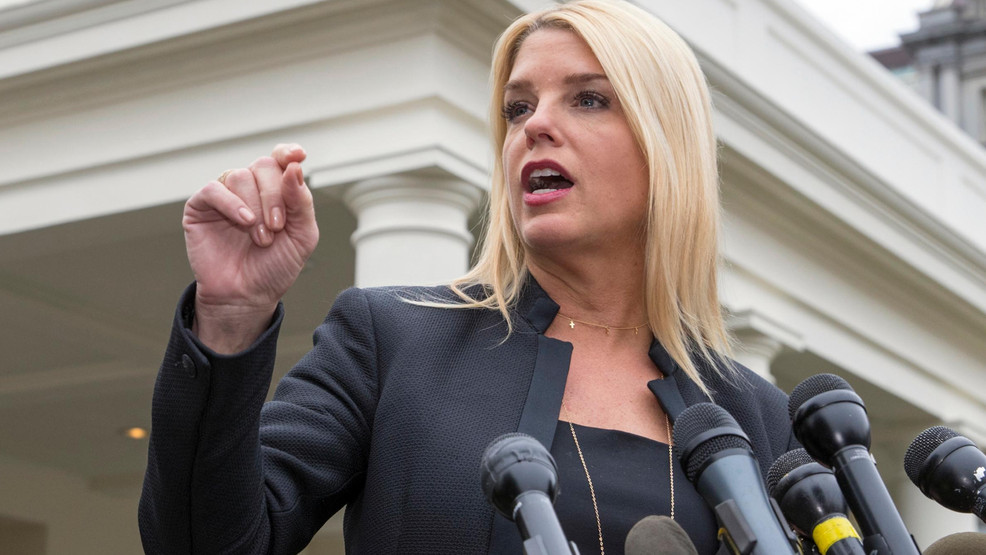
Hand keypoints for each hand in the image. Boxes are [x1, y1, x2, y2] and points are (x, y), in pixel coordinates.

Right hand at [183, 143, 318, 352]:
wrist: (247, 296)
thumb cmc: (275, 267)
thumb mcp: (302, 236)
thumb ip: (302, 202)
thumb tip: (294, 167)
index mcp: (276, 190)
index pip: (281, 158)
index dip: (288, 153)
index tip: (298, 156)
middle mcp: (250, 188)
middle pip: (264, 167)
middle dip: (275, 196)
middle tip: (276, 227)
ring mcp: (225, 195)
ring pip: (240, 176)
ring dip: (256, 207)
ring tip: (261, 237)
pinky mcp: (201, 206)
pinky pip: (214, 189)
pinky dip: (231, 203)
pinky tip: (244, 221)